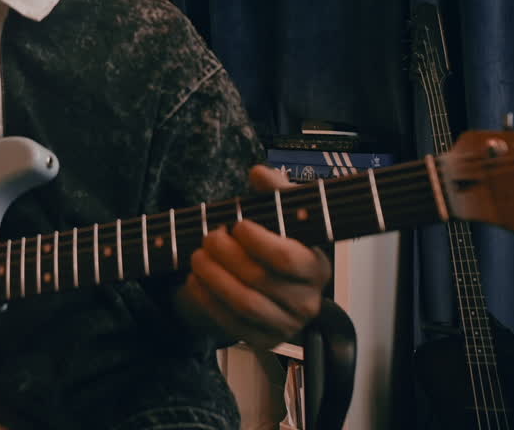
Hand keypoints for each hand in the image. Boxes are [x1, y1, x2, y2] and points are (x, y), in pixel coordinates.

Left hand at [174, 166, 331, 348]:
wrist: (256, 282)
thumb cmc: (268, 243)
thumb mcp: (274, 213)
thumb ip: (273, 191)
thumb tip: (260, 173)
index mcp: (316, 267)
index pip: (289, 259)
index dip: (258, 241)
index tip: (238, 225)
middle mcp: (307, 301)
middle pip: (261, 279)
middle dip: (226, 254)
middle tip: (208, 237)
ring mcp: (286, 325)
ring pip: (244, 303)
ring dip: (213, 277)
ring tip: (197, 257)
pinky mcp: (262, 340)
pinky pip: (231, 323)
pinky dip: (208, 299)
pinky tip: (196, 281)